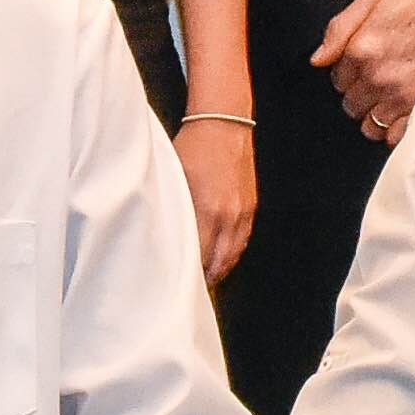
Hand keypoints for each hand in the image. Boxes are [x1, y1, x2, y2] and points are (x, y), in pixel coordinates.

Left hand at [171, 116, 259, 278]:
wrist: (224, 124)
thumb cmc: (194, 147)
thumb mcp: (174, 178)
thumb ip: (173, 210)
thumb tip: (163, 237)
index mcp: (207, 210)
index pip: (198, 256)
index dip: (187, 273)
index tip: (176, 283)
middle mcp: (228, 215)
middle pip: (218, 262)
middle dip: (204, 278)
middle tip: (189, 290)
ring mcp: (243, 212)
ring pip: (233, 255)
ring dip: (219, 270)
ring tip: (205, 280)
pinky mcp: (250, 206)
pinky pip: (242, 241)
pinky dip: (231, 254)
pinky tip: (221, 259)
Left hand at [314, 0, 414, 144]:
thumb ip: (340, 26)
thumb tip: (319, 59)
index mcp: (362, 49)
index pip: (337, 79)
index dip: (349, 72)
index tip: (364, 66)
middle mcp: (378, 77)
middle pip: (351, 104)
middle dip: (360, 94)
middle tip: (378, 81)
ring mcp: (401, 97)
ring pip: (368, 125)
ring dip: (374, 115)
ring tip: (388, 99)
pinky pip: (393, 137)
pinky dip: (394, 129)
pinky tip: (402, 112)